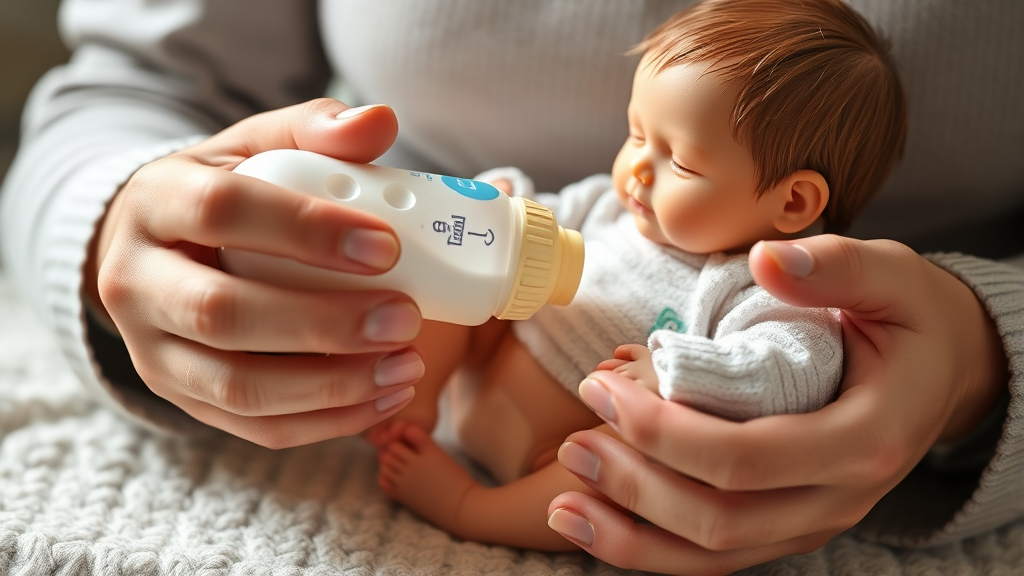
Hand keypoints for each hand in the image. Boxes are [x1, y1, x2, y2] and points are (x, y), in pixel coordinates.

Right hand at [88, 99, 427, 447]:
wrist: (157, 248)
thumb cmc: (223, 193)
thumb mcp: (257, 148)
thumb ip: (315, 132)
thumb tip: (379, 121)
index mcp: (156, 202)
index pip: (222, 212)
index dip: (304, 230)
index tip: (386, 246)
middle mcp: (136, 283)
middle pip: (222, 313)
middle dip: (323, 323)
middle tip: (405, 318)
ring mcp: (152, 351)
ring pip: (237, 387)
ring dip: (331, 386)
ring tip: (406, 366)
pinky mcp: (182, 397)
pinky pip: (253, 427)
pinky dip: (325, 421)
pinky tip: (383, 398)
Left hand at [546, 235, 1008, 574]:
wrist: (942, 372)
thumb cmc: (909, 321)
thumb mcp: (891, 278)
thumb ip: (836, 268)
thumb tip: (770, 259)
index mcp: (864, 438)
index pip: (749, 457)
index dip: (665, 432)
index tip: (601, 391)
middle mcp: (839, 496)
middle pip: (722, 518)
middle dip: (635, 486)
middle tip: (573, 442)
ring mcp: (812, 520)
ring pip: (713, 554)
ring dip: (631, 535)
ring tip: (565, 499)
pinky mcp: (786, 526)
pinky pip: (715, 555)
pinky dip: (651, 548)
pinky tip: (595, 525)